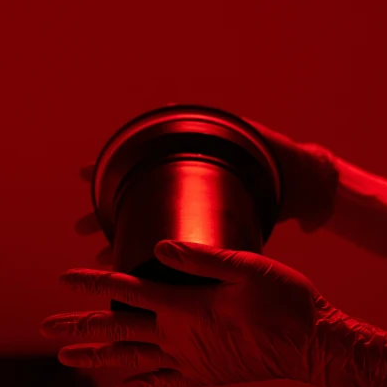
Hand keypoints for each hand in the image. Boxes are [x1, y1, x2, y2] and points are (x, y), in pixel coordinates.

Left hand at [40, 241, 386, 386]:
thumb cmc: (285, 302)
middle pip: (118, 330)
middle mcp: (179, 338)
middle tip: (46, 326)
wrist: (313, 346)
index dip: (93, 282)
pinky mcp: (204, 376)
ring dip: (97, 357)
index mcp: (185, 307)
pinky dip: (140, 384)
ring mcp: (189, 361)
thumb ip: (200, 258)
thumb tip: (159, 247)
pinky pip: (163, 383)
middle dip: (79, 326)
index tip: (63, 278)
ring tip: (67, 358)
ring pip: (131, 360)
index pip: (126, 291)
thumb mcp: (247, 268)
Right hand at [74, 117, 338, 265]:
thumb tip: (165, 107)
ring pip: (152, 236)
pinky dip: (158, 266)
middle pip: (137, 206)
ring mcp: (199, 220)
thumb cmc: (275, 157)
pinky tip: (139, 279)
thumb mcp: (237, 133)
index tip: (83, 176)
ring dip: (124, 246)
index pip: (140, 172)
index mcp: (189, 171)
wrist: (306, 184)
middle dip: (106, 216)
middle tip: (80, 229)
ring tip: (99, 259)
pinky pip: (178, 256)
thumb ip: (193, 118)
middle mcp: (189, 197)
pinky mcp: (215, 240)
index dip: (109, 173)